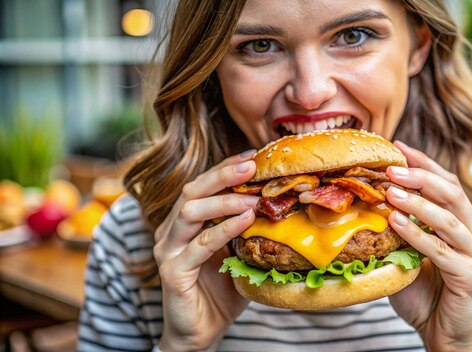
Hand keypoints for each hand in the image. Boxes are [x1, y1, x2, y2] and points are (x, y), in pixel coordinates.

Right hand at [153, 150, 258, 350]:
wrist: (200, 333)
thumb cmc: (221, 292)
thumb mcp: (238, 254)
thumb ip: (249, 231)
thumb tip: (283, 206)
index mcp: (185, 223)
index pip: (204, 185)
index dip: (226, 167)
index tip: (254, 156)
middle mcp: (171, 231)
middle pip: (193, 190)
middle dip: (224, 174)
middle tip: (252, 165)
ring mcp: (168, 250)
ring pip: (191, 211)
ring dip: (224, 200)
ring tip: (253, 197)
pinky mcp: (172, 271)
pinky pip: (198, 245)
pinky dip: (223, 229)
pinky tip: (245, 220)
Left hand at [385, 141, 471, 351]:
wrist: (442, 335)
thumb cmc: (423, 294)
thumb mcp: (408, 254)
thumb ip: (400, 229)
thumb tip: (369, 199)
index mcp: (466, 225)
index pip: (448, 185)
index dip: (424, 164)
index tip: (399, 147)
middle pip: (452, 194)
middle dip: (420, 176)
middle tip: (391, 167)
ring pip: (447, 218)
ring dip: (416, 201)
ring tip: (389, 191)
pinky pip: (441, 250)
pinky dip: (417, 234)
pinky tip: (396, 222)